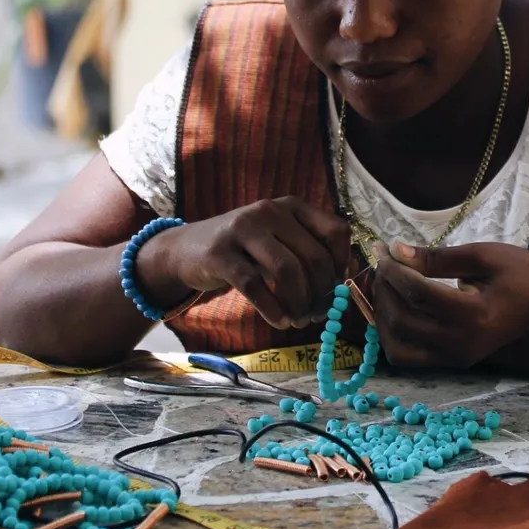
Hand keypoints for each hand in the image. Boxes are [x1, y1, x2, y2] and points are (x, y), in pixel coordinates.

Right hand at [138, 197, 353, 329]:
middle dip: (320, 293)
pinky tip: (278, 321)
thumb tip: (339, 288)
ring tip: (297, 320)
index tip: (334, 289)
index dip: (341, 265)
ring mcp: (243, 229)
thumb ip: (307, 252)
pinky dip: (271, 309)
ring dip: (298, 303)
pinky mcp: (220, 254)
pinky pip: (254, 285)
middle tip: (315, 315)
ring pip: (287, 271)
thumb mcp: (278, 240)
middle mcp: (270, 211)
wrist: (187, 249)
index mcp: (291, 206)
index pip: (336, 232)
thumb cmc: (244, 250)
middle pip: (314, 257)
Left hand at [370, 241, 528, 367]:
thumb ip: (437, 257)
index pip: (418, 294)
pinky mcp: (453, 362)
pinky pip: (409, 356)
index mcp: (474, 315)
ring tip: (387, 286)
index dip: (394, 269)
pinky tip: (397, 307)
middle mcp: (462, 344)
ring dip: (383, 316)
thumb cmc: (522, 272)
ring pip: (397, 347)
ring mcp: (456, 358)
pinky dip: (394, 335)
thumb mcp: (483, 254)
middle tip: (383, 263)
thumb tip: (395, 251)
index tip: (384, 249)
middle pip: (402, 321)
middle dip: (384, 289)